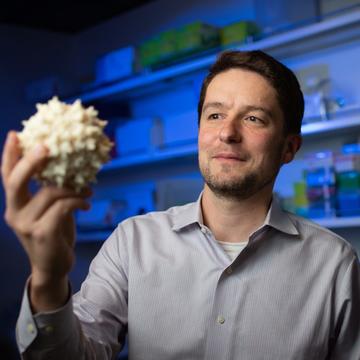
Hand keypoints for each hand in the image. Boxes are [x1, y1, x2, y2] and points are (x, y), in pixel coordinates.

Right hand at [1, 131, 90, 310]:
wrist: (53, 268)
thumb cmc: (53, 235)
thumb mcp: (49, 211)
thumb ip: (52, 193)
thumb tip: (70, 171)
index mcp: (15, 205)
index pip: (7, 176)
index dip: (9, 155)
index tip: (16, 134)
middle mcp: (14, 213)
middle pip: (16, 181)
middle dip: (31, 160)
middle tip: (47, 146)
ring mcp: (26, 225)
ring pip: (50, 193)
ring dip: (73, 188)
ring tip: (87, 191)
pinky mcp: (42, 233)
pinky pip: (63, 207)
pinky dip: (78, 201)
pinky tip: (86, 204)